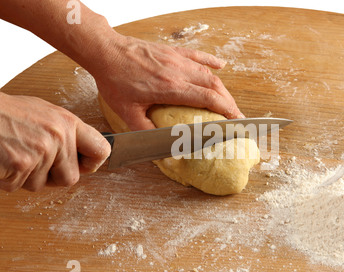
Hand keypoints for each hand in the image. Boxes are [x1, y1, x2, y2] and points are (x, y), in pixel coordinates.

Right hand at [0, 93, 110, 191]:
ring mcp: (40, 151)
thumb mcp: (43, 113)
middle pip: (71, 178)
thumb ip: (65, 133)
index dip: (92, 163)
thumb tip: (82, 154)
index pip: (101, 150)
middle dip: (53, 178)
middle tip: (35, 163)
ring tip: (13, 154)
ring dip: (25, 177)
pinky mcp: (20, 164)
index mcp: (67, 122)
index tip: (83, 165)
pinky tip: (2, 160)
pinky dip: (7, 179)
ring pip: (41, 185)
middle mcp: (58, 136)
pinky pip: (18, 186)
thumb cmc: (4, 113)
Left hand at [93, 35, 243, 130]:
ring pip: (208, 73)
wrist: (105, 51)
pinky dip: (212, 61)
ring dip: (222, 88)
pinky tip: (221, 66)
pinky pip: (198, 55)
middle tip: (236, 115)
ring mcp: (177, 59)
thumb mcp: (127, 112)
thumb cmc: (114, 80)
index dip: (226, 110)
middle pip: (214, 86)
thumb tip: (163, 148)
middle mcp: (179, 71)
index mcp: (170, 88)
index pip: (208, 98)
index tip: (237, 120)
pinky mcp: (173, 51)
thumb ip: (146, 131)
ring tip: (228, 101)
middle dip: (229, 102)